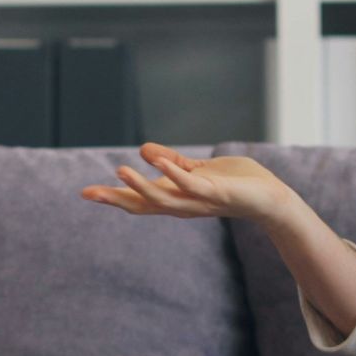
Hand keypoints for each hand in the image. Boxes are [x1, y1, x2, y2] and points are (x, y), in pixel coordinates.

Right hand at [80, 143, 292, 222]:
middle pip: (143, 206)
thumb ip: (172, 162)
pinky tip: (159, 162)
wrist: (270, 198)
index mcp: (176, 199)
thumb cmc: (236, 184)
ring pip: (163, 199)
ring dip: (141, 186)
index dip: (113, 197)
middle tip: (88, 193)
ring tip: (120, 170)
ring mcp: (198, 201)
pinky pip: (191, 185)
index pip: (139, 200)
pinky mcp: (216, 192)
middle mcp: (183, 205)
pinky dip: (175, 174)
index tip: (85, 193)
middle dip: (116, 199)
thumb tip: (143, 150)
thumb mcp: (197, 170)